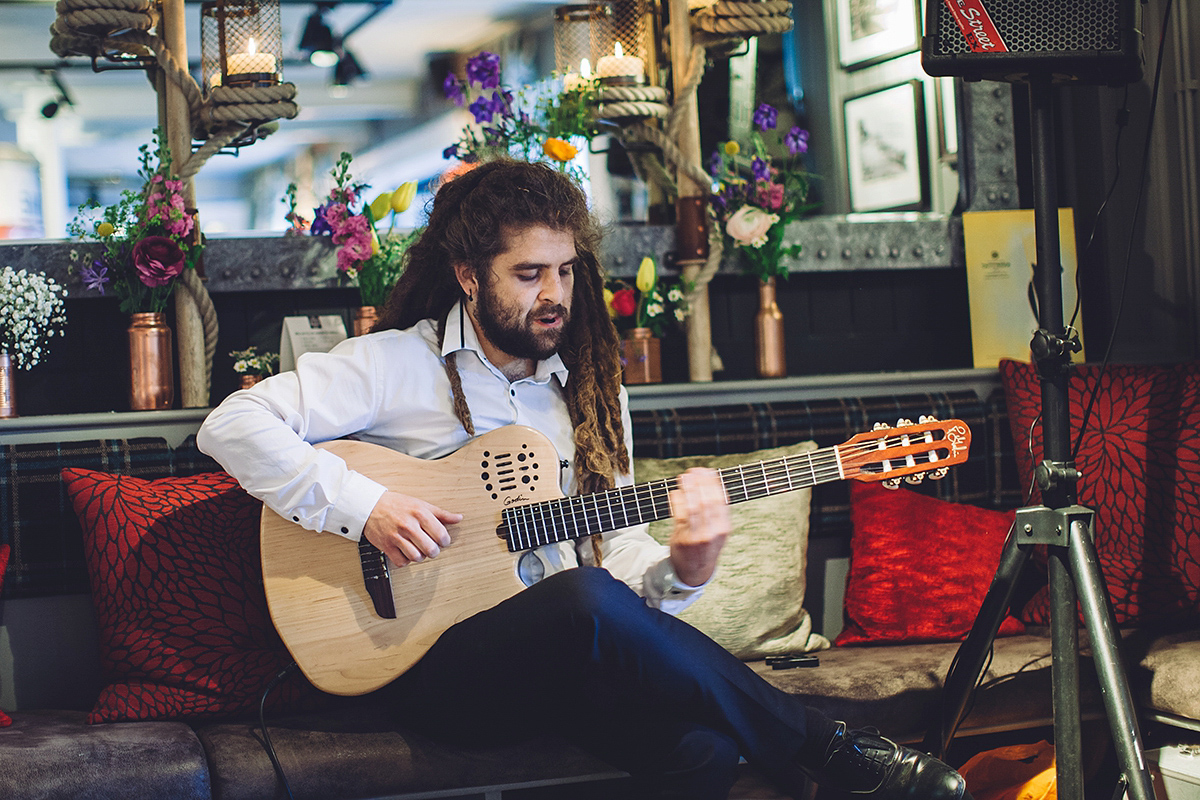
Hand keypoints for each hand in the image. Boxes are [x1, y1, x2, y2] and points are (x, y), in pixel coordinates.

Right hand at [363, 491, 462, 567]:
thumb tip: (458, 518)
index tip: (442, 541)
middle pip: (431, 549)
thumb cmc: (397, 505)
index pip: (441, 535)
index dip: (445, 541)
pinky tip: (406, 552)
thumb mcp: (421, 504)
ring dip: (420, 556)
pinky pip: (402, 562)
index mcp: (420, 513)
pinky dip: (406, 560)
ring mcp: (396, 536)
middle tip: (431, 547)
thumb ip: (441, 514)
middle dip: (434, 551)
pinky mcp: (386, 546)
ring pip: (417, 557)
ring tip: (418, 549)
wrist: (371, 506)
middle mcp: (408, 525)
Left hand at [667, 468, 729, 586]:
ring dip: (688, 489)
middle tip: (693, 471)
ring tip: (683, 477)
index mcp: (724, 528)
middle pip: (708, 502)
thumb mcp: (718, 530)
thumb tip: (710, 478)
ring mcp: (698, 537)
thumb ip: (717, 509)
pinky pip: (680, 516)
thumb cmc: (706, 544)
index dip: (713, 483)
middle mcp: (713, 533)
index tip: (707, 471)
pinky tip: (675, 492)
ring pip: (694, 507)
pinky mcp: (682, 540)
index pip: (721, 500)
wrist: (695, 572)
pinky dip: (677, 501)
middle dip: (700, 483)